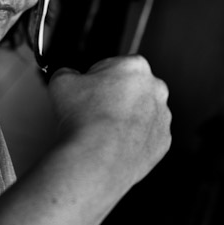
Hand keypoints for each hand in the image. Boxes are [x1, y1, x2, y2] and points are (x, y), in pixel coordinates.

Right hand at [48, 55, 171, 189]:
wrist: (98, 158)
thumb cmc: (84, 119)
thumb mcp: (61, 82)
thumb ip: (67, 73)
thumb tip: (68, 76)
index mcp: (135, 66)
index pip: (114, 66)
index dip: (96, 79)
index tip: (86, 92)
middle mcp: (156, 88)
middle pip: (131, 89)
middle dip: (115, 98)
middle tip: (92, 112)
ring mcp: (162, 116)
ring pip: (141, 114)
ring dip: (124, 120)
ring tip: (101, 132)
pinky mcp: (163, 141)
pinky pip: (145, 137)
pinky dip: (132, 140)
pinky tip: (113, 145)